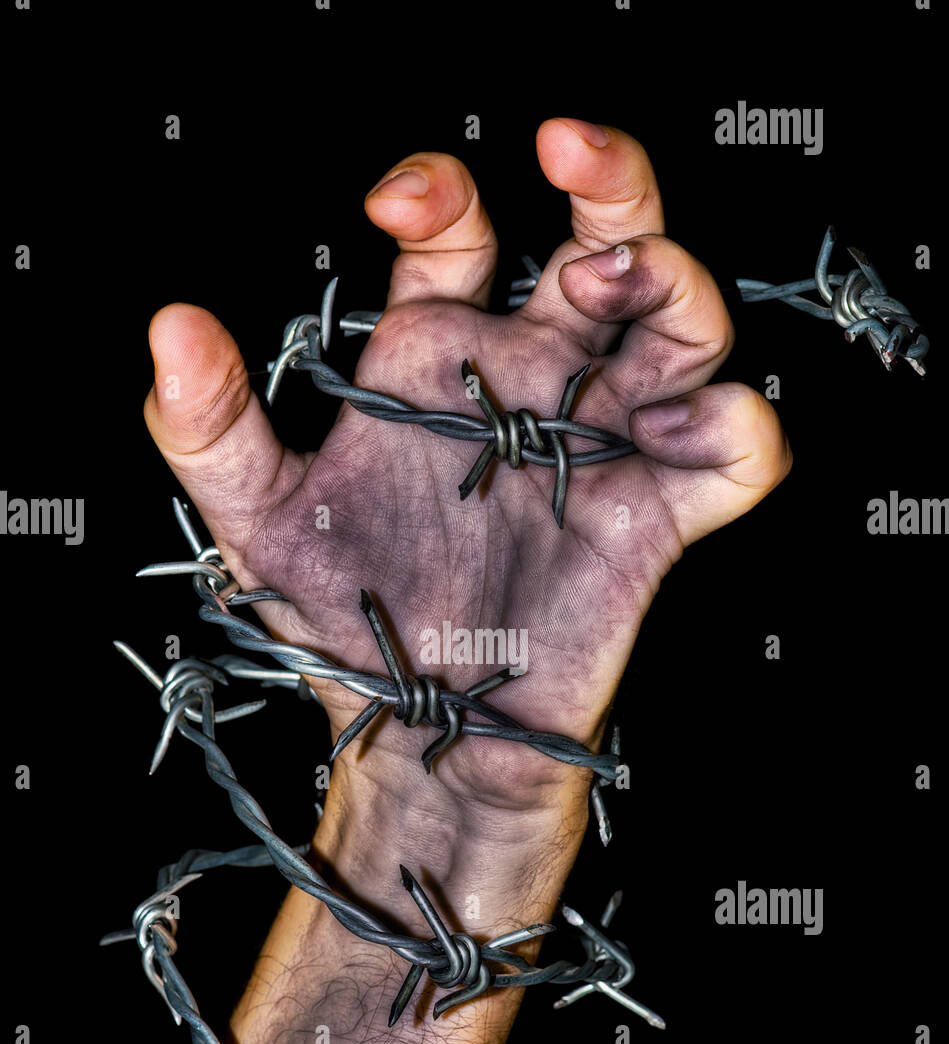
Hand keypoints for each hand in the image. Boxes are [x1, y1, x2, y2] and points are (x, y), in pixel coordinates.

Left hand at [143, 117, 790, 821]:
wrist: (420, 735)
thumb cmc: (345, 624)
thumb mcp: (262, 522)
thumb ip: (214, 425)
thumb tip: (172, 327)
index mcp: (440, 358)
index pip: (462, 230)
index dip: (441, 189)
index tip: (401, 203)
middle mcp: (531, 384)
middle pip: (605, 243)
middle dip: (608, 184)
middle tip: (571, 159)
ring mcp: (600, 447)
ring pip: (684, 326)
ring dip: (674, 282)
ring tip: (621, 289)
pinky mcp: (656, 520)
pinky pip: (735, 454)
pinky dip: (737, 427)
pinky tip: (674, 429)